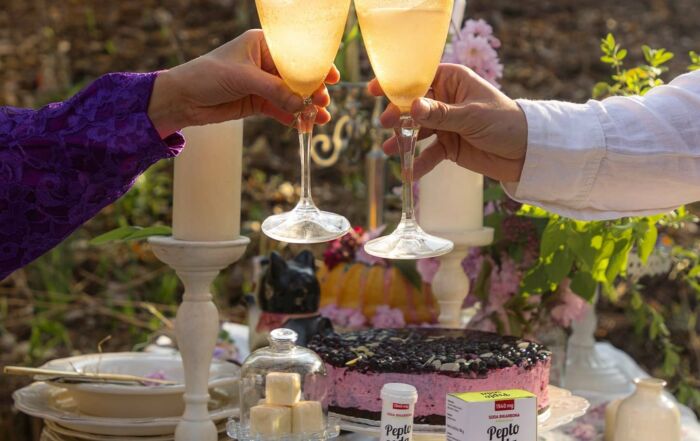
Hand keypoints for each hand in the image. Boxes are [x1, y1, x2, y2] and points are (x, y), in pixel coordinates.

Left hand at [148, 29, 338, 136]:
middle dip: (313, 89)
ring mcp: (263, 84)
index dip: (316, 65)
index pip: (296, 53)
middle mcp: (265, 63)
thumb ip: (274, 90)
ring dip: (307, 106)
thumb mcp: (243, 78)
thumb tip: (301, 104)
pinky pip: (282, 110)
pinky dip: (294, 118)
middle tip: (323, 101)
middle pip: (298, 76)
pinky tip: (306, 125)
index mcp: (262, 44)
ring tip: (320, 117)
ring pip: (292, 96)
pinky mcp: (258, 103)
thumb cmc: (207, 75)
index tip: (332, 77)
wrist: (183, 99)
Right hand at [369, 64, 526, 181]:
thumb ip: (440, 113)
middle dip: (397, 114)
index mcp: (453, 81)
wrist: (527, 153)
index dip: (396, 83)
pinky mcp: (449, 146)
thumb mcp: (471, 116)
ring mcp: (446, 124)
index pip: (419, 77)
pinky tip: (409, 173)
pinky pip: (429, 153)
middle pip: (413, 105)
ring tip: (389, 149)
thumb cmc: (505, 123)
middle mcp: (446, 100)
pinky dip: (419, 163)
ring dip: (403, 140)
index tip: (375, 90)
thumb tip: (412, 107)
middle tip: (386, 123)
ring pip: (417, 130)